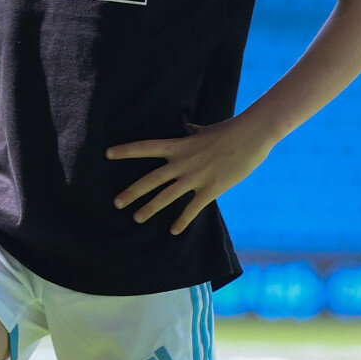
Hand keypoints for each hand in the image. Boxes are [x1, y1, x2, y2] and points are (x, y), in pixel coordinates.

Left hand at [106, 116, 270, 234]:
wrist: (253, 134)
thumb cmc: (230, 129)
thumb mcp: (205, 130)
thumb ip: (192, 132)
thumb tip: (187, 128)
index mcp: (180, 145)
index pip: (146, 147)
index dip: (126, 150)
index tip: (107, 153)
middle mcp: (184, 162)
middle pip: (151, 179)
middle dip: (132, 191)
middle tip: (116, 203)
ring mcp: (197, 176)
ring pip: (167, 196)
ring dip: (150, 208)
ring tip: (137, 218)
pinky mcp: (212, 188)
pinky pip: (193, 208)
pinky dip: (182, 221)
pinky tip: (173, 231)